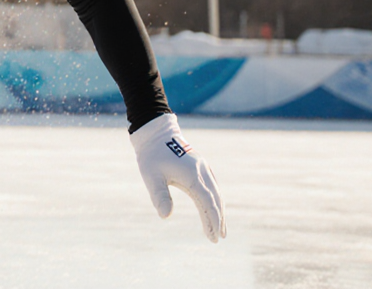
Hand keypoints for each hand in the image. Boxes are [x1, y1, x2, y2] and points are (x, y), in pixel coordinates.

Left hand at [130, 113, 225, 242]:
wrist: (155, 132)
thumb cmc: (151, 155)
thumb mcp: (151, 176)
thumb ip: (159, 195)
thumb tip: (165, 216)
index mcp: (192, 176)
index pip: (207, 203)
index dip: (212, 221)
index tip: (213, 238)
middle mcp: (202, 172)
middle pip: (216, 200)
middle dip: (218, 220)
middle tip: (218, 238)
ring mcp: (203, 167)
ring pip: (216, 193)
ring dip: (219, 210)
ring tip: (220, 228)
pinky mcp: (200, 165)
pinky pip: (212, 186)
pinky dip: (215, 199)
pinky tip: (214, 207)